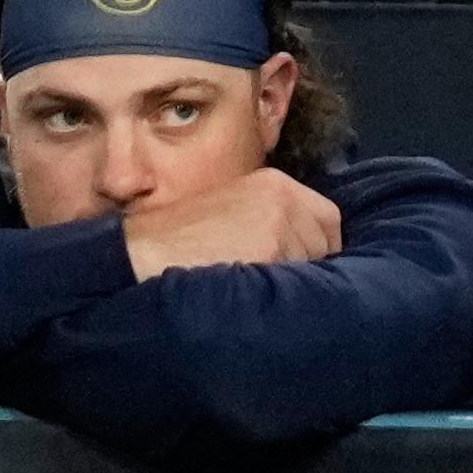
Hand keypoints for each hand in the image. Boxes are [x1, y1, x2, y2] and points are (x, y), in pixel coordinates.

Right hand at [115, 165, 342, 280]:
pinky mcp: (271, 246)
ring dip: (288, 278)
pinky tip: (246, 287)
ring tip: (249, 281)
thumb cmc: (178, 239)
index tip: (299, 262)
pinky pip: (293, 279)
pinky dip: (275, 289)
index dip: (317, 245)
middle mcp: (283, 195)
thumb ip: (269, 218)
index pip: (328, 218)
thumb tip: (307, 251)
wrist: (145, 251)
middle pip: (323, 243)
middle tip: (265, 275)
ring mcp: (279, 220)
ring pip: (311, 264)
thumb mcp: (229, 210)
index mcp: (274, 182)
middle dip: (303, 263)